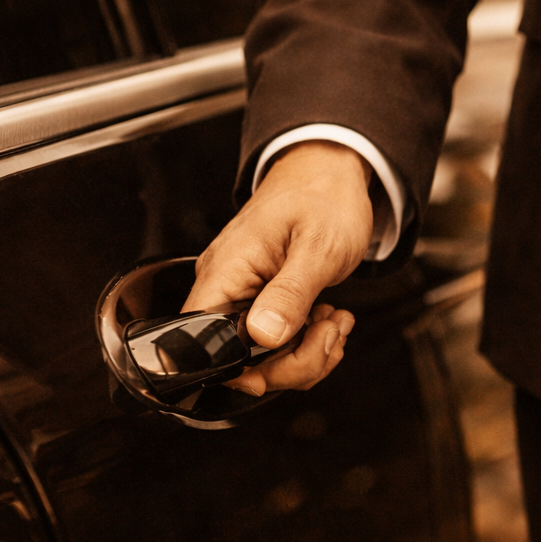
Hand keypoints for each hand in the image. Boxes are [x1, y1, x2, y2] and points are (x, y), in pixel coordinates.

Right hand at [183, 141, 374, 394]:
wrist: (331, 174)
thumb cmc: (322, 197)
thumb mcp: (317, 247)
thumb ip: (290, 294)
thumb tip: (264, 336)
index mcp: (227, 271)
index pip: (208, 344)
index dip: (248, 367)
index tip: (292, 354)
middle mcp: (226, 286)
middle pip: (241, 363)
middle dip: (294, 361)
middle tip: (328, 330)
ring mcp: (243, 297)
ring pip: (263, 360)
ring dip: (307, 353)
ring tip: (332, 320)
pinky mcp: (260, 303)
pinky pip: (275, 345)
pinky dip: (307, 344)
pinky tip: (325, 320)